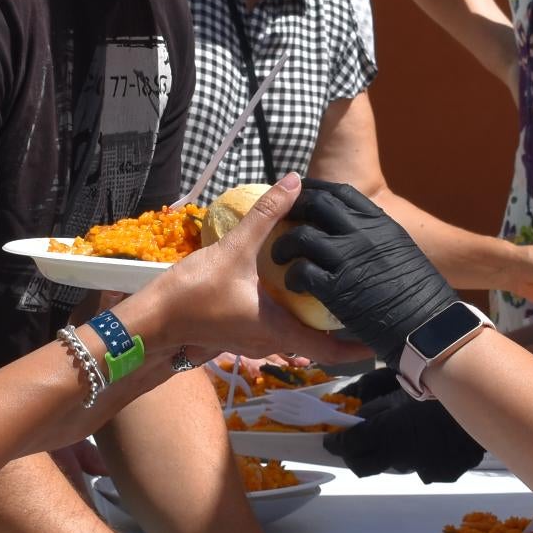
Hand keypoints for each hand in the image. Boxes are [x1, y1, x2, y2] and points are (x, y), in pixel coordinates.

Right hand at [126, 176, 351, 366]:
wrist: (153, 320)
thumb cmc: (193, 294)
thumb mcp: (234, 249)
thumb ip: (266, 215)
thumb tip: (293, 182)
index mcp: (279, 331)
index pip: (330, 350)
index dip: (357, 347)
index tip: (379, 337)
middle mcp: (271, 343)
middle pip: (317, 345)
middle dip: (340, 330)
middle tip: (363, 308)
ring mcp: (254, 342)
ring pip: (296, 338)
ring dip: (314, 322)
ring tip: (335, 297)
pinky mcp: (240, 334)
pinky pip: (276, 330)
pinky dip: (291, 315)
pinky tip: (291, 292)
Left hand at [268, 181, 459, 365]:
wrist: (429, 325)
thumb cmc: (421, 295)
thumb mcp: (402, 252)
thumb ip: (377, 238)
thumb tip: (360, 234)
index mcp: (380, 223)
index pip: (341, 192)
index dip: (316, 190)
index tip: (302, 194)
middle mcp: (363, 234)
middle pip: (316, 205)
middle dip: (293, 210)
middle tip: (281, 221)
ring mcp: (348, 258)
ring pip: (301, 237)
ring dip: (284, 246)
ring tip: (279, 257)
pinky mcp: (337, 288)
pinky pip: (301, 273)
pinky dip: (292, 277)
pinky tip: (293, 284)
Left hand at [325, 369, 484, 481]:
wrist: (488, 388)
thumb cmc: (437, 377)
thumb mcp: (397, 380)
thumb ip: (371, 399)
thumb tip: (354, 412)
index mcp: (389, 433)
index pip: (351, 450)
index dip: (338, 445)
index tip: (332, 440)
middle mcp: (406, 457)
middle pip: (371, 465)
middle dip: (365, 451)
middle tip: (365, 436)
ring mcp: (431, 468)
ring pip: (403, 466)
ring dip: (401, 452)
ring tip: (413, 429)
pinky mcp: (452, 470)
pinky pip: (432, 468)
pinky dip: (430, 455)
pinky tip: (438, 437)